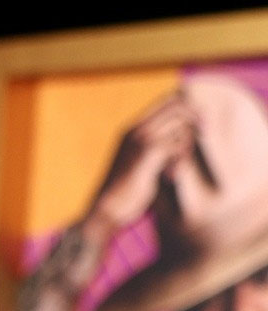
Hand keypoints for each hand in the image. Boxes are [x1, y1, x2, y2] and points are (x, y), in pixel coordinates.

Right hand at [85, 92, 198, 241]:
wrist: (107, 210)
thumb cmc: (127, 192)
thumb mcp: (143, 164)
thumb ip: (161, 147)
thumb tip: (189, 136)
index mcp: (133, 128)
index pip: (168, 100)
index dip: (189, 107)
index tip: (201, 123)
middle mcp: (135, 129)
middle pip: (177, 107)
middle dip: (195, 120)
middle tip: (204, 134)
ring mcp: (139, 140)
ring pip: (179, 125)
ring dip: (188, 143)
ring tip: (182, 162)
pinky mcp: (145, 154)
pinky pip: (176, 144)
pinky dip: (181, 158)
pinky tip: (173, 174)